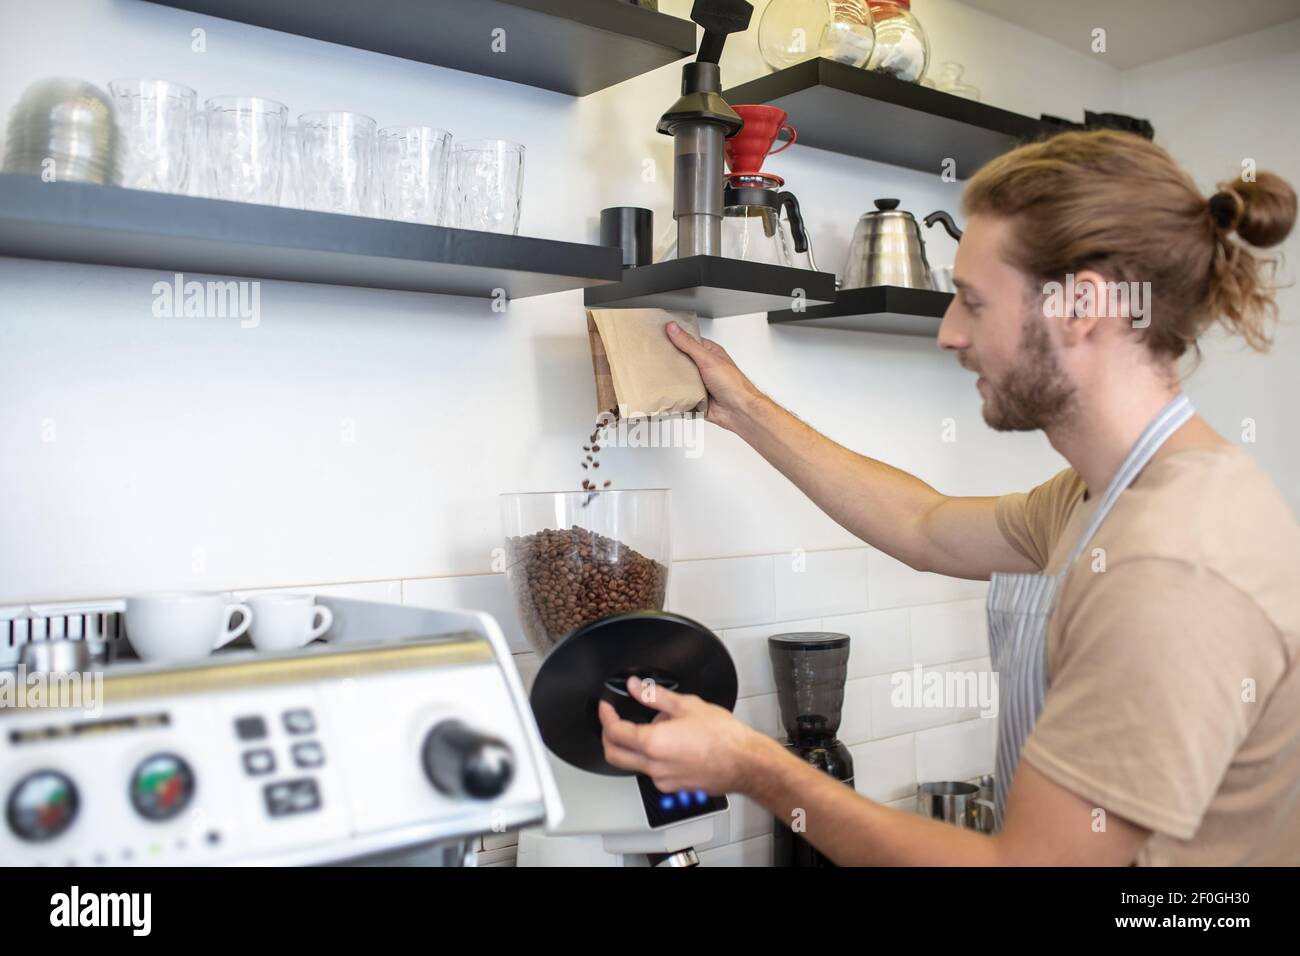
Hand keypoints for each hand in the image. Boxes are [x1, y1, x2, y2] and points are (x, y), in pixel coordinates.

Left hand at [599, 676, 769, 794]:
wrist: (745, 763)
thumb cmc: (724, 737)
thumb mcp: (687, 705)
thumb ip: (654, 695)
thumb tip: (634, 687)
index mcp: (654, 744)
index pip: (615, 732)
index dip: (606, 716)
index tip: (606, 707)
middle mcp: (654, 767)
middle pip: (614, 755)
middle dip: (607, 736)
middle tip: (612, 720)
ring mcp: (663, 780)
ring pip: (633, 764)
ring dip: (632, 745)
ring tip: (654, 726)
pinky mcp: (674, 787)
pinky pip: (652, 771)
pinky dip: (650, 756)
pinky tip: (668, 743)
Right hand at [665, 321, 766, 432]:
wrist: (738, 411)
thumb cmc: (733, 384)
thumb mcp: (708, 359)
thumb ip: (689, 344)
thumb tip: (674, 328)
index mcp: (709, 353)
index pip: (688, 341)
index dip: (674, 338)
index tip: (659, 335)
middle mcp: (703, 367)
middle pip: (680, 360)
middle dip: (669, 360)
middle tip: (654, 356)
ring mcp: (699, 382)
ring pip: (678, 378)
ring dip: (671, 379)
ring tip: (657, 374)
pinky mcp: (694, 397)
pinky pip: (680, 394)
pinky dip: (674, 394)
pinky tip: (666, 391)